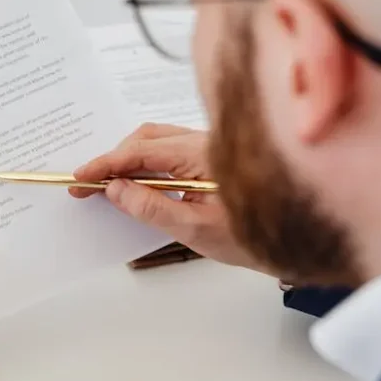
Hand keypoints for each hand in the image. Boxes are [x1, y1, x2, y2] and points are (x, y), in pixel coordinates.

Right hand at [72, 123, 267, 273]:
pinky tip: (137, 182)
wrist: (299, 241)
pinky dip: (146, 163)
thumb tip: (117, 190)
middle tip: (87, 185)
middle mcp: (206, 143)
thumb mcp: (196, 229)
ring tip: (107, 185)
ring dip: (128, 160)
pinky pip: (169, 151)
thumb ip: (152, 208)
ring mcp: (209, 148)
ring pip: (157, 142)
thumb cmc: (254, 237)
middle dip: (113, 160)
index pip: (142, 151)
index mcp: (203, 155)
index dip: (107, 164)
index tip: (81, 177)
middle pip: (146, 139)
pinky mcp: (210, 158)